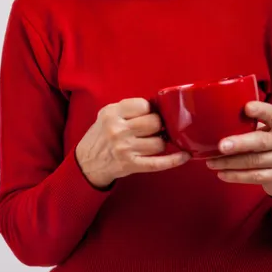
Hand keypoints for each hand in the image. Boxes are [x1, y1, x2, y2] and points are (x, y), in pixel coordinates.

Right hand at [75, 98, 190, 188]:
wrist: (86, 162)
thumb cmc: (101, 135)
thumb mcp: (107, 115)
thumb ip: (128, 109)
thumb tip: (158, 106)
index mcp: (112, 113)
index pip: (144, 105)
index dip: (150, 110)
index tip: (149, 114)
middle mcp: (118, 130)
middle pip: (154, 123)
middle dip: (158, 125)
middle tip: (155, 128)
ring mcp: (125, 149)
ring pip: (158, 142)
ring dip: (161, 141)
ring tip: (155, 140)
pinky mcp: (131, 165)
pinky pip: (158, 163)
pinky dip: (174, 160)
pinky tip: (185, 155)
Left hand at [206, 101, 271, 200]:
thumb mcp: (270, 131)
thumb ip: (252, 124)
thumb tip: (217, 118)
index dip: (260, 110)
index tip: (246, 107)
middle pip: (260, 141)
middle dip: (239, 143)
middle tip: (221, 146)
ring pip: (253, 161)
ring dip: (230, 162)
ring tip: (211, 162)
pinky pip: (254, 176)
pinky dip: (236, 176)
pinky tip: (222, 174)